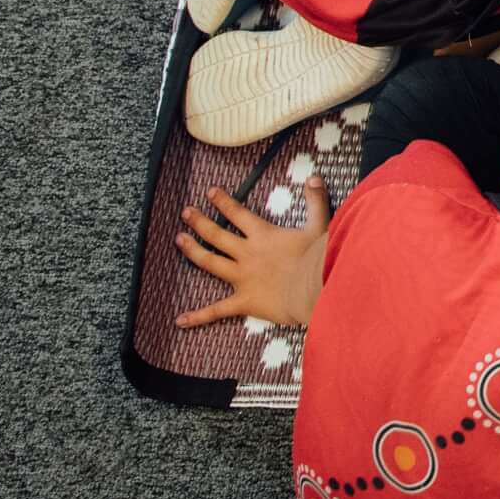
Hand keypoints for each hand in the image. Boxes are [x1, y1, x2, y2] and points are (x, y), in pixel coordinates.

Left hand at [172, 182, 328, 329]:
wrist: (314, 290)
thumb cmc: (317, 259)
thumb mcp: (320, 226)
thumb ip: (315, 202)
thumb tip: (314, 178)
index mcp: (263, 235)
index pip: (238, 214)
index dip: (223, 202)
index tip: (210, 192)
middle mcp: (247, 254)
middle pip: (216, 235)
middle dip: (199, 222)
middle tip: (186, 213)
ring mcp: (242, 278)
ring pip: (210, 262)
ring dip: (193, 251)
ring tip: (179, 240)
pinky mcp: (243, 301)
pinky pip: (217, 310)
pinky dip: (199, 316)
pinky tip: (181, 320)